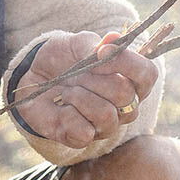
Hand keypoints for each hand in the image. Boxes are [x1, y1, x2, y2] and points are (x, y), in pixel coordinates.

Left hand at [10, 31, 158, 148]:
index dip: (126, 62)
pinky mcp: (83, 139)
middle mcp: (125, 106)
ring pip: (105, 114)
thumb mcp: (76, 43)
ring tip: (67, 90)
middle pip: (124, 94)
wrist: (32, 76)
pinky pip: (84, 132)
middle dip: (94, 79)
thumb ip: (94, 43)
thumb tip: (112, 40)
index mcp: (131, 80)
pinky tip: (61, 107)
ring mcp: (106, 125)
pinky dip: (67, 116)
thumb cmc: (62, 59)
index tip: (100, 51)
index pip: (147, 74)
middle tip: (77, 73)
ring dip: (79, 96)